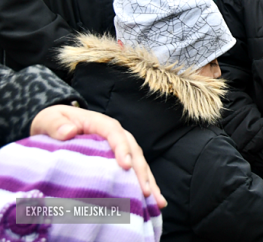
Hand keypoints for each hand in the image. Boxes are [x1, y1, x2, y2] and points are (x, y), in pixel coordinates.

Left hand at [30, 105, 166, 208]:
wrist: (56, 125)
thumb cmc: (54, 122)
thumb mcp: (49, 119)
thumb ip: (56, 124)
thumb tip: (69, 131)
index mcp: (100, 123)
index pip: (115, 133)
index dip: (122, 148)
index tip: (125, 166)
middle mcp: (115, 134)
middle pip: (133, 149)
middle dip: (141, 171)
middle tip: (146, 191)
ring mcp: (120, 147)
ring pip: (139, 162)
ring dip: (148, 180)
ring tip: (157, 201)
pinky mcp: (119, 159)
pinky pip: (134, 170)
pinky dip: (144, 183)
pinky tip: (152, 201)